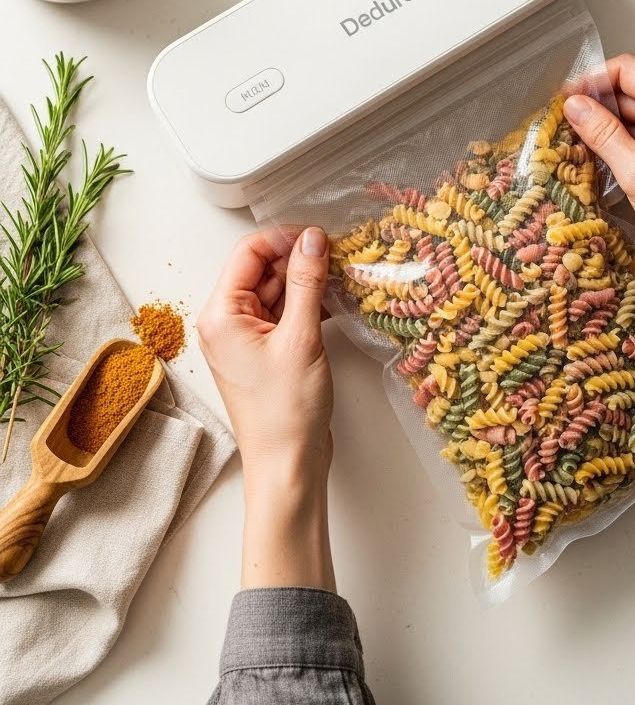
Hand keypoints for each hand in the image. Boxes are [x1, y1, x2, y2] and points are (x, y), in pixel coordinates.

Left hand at [198, 227, 335, 588]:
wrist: (288, 466)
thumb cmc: (286, 412)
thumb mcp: (300, 337)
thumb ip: (306, 282)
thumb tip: (312, 239)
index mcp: (221, 314)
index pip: (249, 252)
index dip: (285, 238)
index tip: (320, 238)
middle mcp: (226, 322)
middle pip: (262, 269)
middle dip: (299, 259)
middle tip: (339, 257)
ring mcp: (245, 338)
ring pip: (276, 290)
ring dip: (307, 282)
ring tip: (342, 279)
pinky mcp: (264, 352)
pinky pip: (283, 313)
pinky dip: (307, 305)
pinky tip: (335, 303)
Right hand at [563, 55, 634, 315]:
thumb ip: (602, 134)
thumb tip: (576, 107)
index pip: (626, 70)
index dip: (591, 82)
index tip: (568, 101)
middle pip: (633, 91)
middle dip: (600, 110)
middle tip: (572, 132)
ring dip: (614, 130)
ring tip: (590, 153)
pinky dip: (633, 144)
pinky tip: (615, 164)